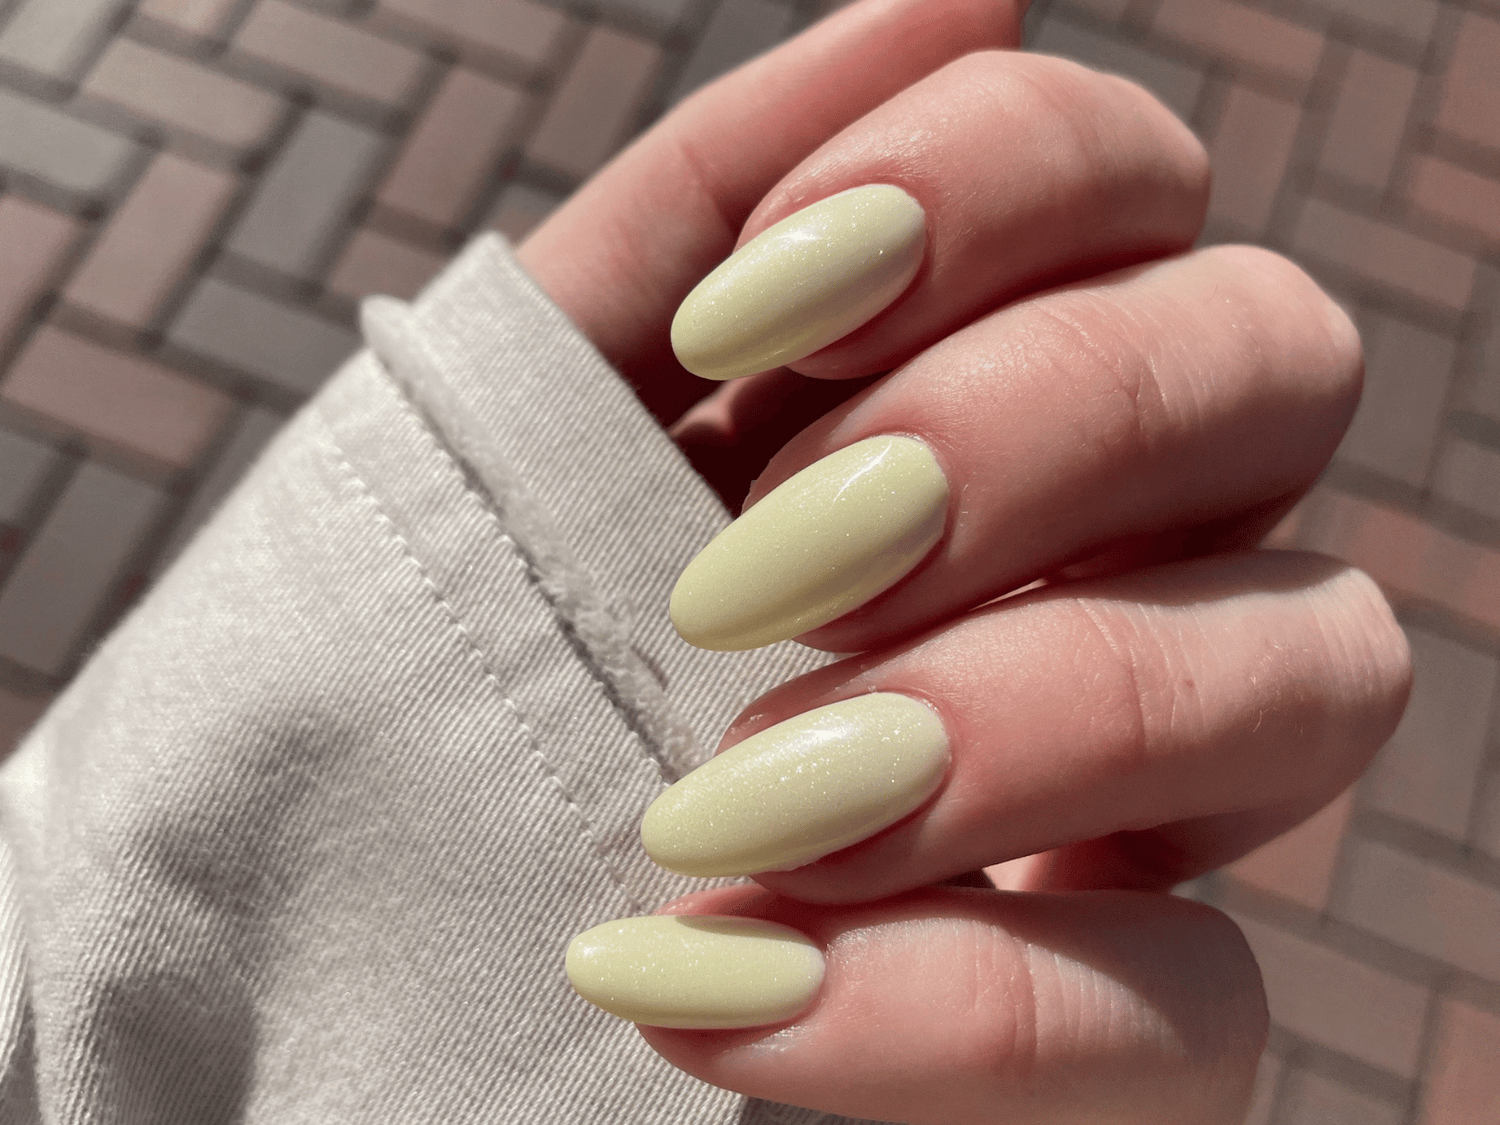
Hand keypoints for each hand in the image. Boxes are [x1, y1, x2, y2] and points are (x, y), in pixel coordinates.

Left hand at [524, 1, 1411, 1121]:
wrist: (359, 951)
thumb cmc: (451, 662)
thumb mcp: (531, 419)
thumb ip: (720, 206)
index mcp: (988, 393)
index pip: (1135, 184)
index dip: (993, 178)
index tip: (748, 306)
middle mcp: (1133, 555)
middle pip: (1280, 365)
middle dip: (1024, 431)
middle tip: (754, 568)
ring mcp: (1166, 795)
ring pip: (1327, 665)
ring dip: (1025, 710)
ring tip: (723, 807)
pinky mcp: (1145, 1032)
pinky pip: (1203, 1009)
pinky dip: (955, 1012)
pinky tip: (711, 993)